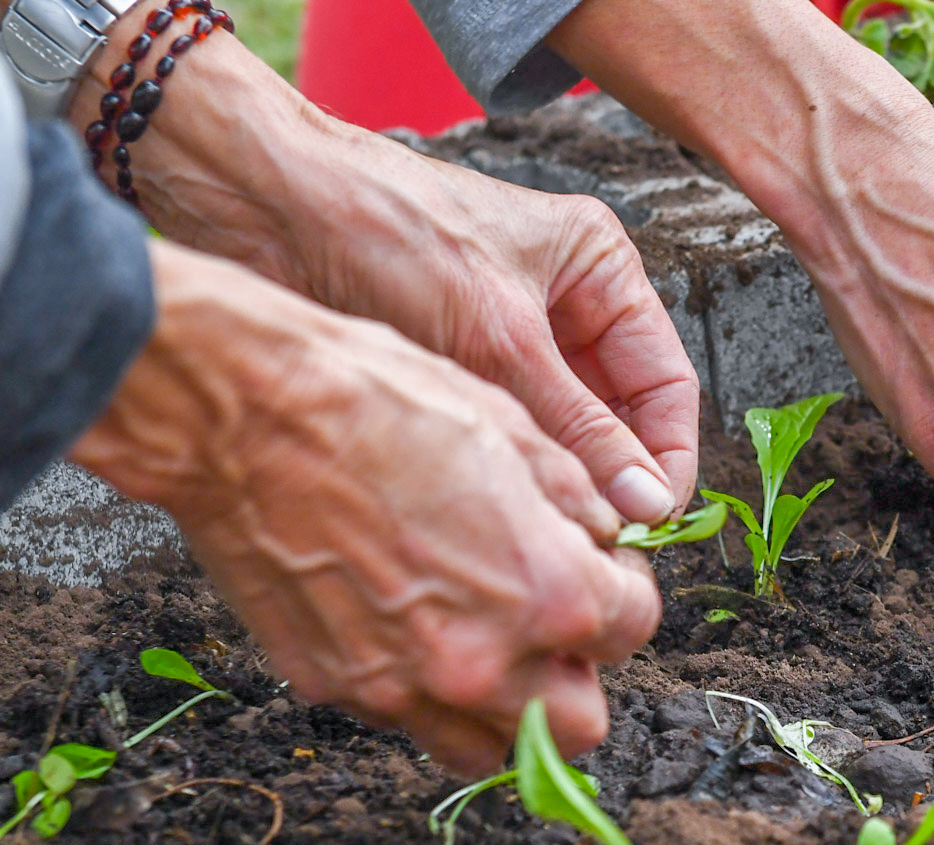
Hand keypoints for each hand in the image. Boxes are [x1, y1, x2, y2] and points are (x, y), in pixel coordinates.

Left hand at [70, 13, 699, 525]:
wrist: (260, 204)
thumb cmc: (385, 234)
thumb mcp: (502, 341)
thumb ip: (580, 431)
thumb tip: (646, 506)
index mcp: (598, 270)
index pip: (666, 383)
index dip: (666, 456)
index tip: (656, 522)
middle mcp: (564, 305)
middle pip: (619, 415)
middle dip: (613, 477)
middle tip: (606, 544)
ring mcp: (510, 339)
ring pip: (562, 433)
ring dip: (560, 479)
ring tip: (550, 530)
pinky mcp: (457, 369)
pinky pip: (507, 435)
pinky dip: (511, 470)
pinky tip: (502, 507)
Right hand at [74, 243, 660, 775]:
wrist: (243, 415)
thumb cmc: (378, 404)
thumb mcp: (514, 431)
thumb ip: (579, 504)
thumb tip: (607, 537)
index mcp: (552, 594)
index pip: (635, 631)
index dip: (627, 591)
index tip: (603, 568)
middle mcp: (487, 661)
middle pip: (579, 725)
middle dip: (580, 673)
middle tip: (557, 618)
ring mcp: (406, 688)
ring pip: (493, 750)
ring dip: (509, 709)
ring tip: (491, 641)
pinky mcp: (339, 691)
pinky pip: (411, 721)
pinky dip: (429, 694)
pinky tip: (416, 630)